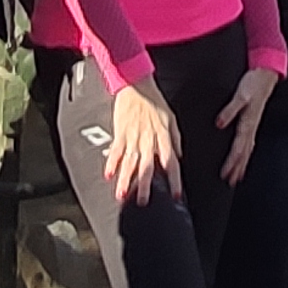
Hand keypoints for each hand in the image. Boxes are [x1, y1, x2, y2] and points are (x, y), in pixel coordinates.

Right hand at [98, 77, 183, 204]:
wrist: (136, 85)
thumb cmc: (154, 102)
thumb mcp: (171, 119)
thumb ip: (176, 140)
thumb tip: (179, 157)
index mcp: (163, 137)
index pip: (171, 163)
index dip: (174, 180)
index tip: (175, 195)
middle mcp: (148, 140)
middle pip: (148, 167)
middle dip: (145, 186)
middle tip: (143, 202)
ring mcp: (133, 137)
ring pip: (130, 163)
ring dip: (126, 180)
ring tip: (122, 195)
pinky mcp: (120, 133)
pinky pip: (116, 151)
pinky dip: (111, 163)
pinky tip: (108, 175)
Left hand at [216, 68, 280, 184]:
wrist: (266, 74)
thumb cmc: (254, 83)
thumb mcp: (240, 95)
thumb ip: (230, 110)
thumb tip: (220, 124)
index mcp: (248, 122)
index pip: (239, 148)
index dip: (232, 162)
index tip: (225, 174)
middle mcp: (251, 126)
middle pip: (244, 153)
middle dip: (237, 168)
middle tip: (230, 181)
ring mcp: (253, 124)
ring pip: (248, 149)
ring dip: (242, 163)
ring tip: (236, 176)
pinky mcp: (253, 120)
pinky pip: (250, 142)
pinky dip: (246, 152)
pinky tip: (243, 156)